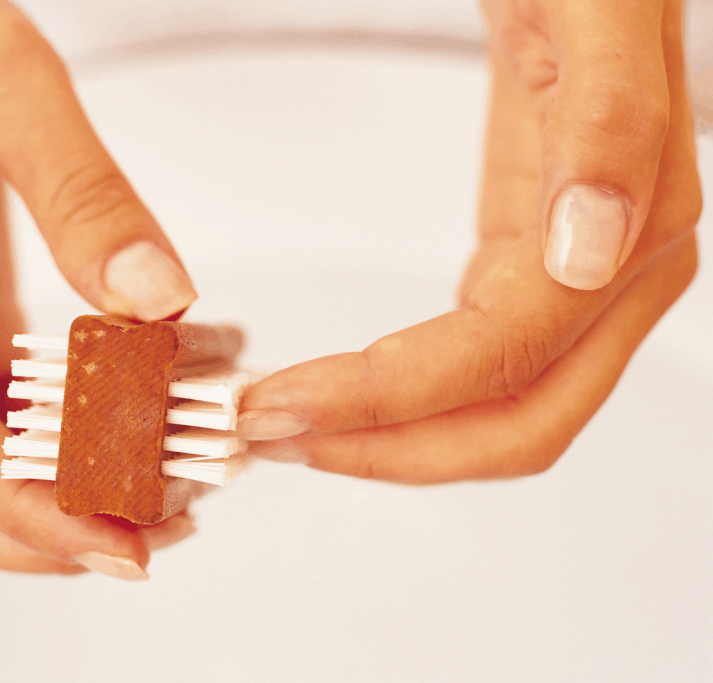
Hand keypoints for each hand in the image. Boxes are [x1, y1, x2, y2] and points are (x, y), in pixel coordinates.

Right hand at [0, 0, 197, 577]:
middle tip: (139, 542)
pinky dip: (52, 448)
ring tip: (147, 502)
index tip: (115, 541)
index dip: (25, 505)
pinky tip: (121, 438)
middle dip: (31, 535)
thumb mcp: (7, 80)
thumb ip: (83, 191)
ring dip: (43, 503)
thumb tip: (154, 298)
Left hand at [237, 0, 701, 480]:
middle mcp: (619, 274)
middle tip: (268, 430)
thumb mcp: (593, 13)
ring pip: (497, 414)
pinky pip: (478, 371)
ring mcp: (577, 283)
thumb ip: (608, 121)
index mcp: (636, 226)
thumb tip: (591, 253)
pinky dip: (406, 397)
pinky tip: (342, 388)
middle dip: (385, 445)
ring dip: (390, 437)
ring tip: (287, 421)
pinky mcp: (528, 272)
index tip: (286, 404)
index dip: (391, 399)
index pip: (504, 356)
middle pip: (512, 423)